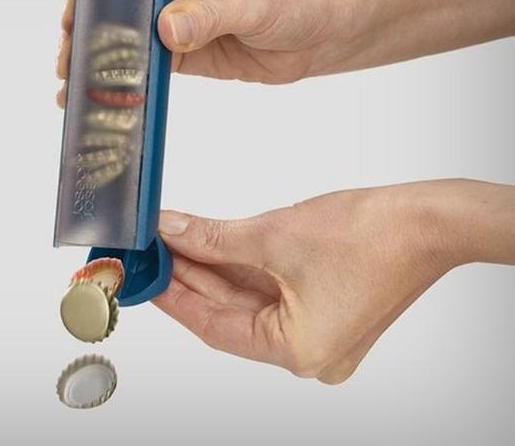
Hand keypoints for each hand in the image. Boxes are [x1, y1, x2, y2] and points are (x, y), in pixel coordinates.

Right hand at [56, 0, 353, 104]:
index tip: (75, 4)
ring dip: (99, 56)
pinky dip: (126, 80)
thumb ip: (209, 14)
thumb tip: (166, 28)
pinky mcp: (185, 52)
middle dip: (85, 24)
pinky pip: (147, 64)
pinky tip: (105, 96)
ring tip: (74, 82)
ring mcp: (176, 18)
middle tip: (69, 54)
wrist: (323, 34)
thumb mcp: (253, 0)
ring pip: (125, 34)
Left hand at [153, 179, 514, 383]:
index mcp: (298, 351)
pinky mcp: (324, 309)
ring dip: (212, 270)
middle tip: (154, 252)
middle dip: (190, 277)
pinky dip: (240, 269)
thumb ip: (213, 238)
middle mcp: (309, 352)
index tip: (145, 276)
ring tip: (174, 244)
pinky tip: (209, 247)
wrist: (428, 220)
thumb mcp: (273, 235)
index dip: (174, 298)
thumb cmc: (372, 235)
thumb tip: (171, 232)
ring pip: (248, 299)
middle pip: (230, 312)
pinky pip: (270, 292)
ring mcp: (318, 332)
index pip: (214, 327)